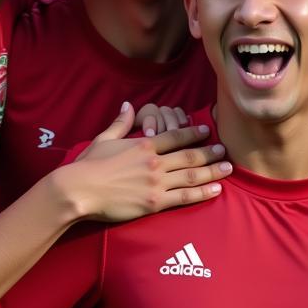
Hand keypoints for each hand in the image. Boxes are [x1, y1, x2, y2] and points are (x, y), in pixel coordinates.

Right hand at [64, 102, 230, 221]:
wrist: (79, 190)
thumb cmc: (88, 165)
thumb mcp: (104, 139)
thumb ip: (120, 123)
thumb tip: (128, 105)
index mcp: (144, 145)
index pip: (175, 136)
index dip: (193, 133)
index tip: (206, 131)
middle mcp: (155, 162)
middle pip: (189, 156)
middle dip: (209, 152)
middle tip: (224, 150)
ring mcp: (156, 183)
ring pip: (191, 176)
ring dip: (212, 171)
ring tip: (228, 168)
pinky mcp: (155, 202)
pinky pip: (184, 197)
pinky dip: (202, 192)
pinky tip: (216, 189)